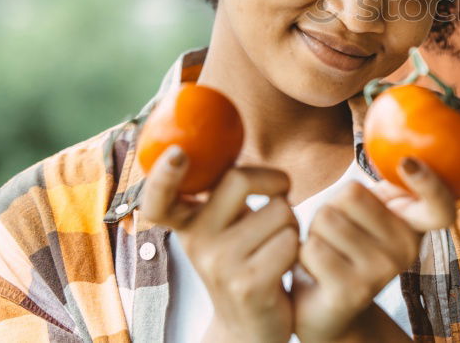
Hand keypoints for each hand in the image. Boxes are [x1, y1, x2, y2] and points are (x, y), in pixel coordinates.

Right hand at [140, 145, 297, 342]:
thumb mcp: (223, 226)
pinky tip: (284, 266)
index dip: (164, 175)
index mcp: (187, 224)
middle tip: (280, 196)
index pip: (161, 198)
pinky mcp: (249, 285)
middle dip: (274, 181)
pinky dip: (299, 248)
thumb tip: (225, 135)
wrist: (251, 328)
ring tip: (277, 245)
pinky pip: (292, 241)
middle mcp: (196, 242)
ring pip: (280, 211)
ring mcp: (220, 266)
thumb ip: (221, 191)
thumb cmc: (245, 260)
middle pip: (239, 178)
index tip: (178, 153)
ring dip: (292, 223)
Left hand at [293, 157, 456, 341]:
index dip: (430, 183)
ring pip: (327, 219)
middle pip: (351, 194)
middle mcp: (406, 250)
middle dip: (330, 207)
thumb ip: (382, 192)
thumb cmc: (343, 249)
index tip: (408, 162)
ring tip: (326, 252)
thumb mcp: (366, 216)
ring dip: (314, 233)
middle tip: (336, 235)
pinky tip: (316, 272)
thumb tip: (404, 161)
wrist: (327, 312)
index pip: (439, 205)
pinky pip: (313, 248)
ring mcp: (382, 272)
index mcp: (413, 227)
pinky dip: (303, 255)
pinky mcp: (353, 291)